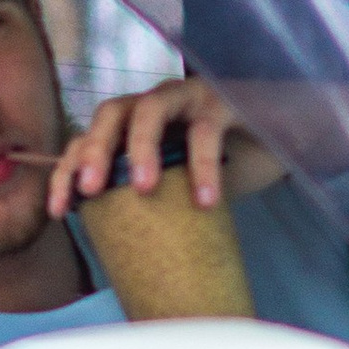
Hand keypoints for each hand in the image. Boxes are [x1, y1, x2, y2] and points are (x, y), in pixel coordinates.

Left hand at [43, 74, 277, 219]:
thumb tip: (124, 252)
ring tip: (142, 188)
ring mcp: (189, 97)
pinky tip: (205, 199)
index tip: (59, 211)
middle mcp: (156, 104)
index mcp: (136, 125)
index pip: (88, 139)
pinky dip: (201, 163)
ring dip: (140, 147)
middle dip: (95, 150)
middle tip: (91, 190)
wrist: (288, 136)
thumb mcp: (180, 187)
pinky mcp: (224, 101)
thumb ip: (154, 202)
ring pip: (151, 109)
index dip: (67, 172)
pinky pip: (206, 129)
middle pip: (111, 113)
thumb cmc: (227, 162)